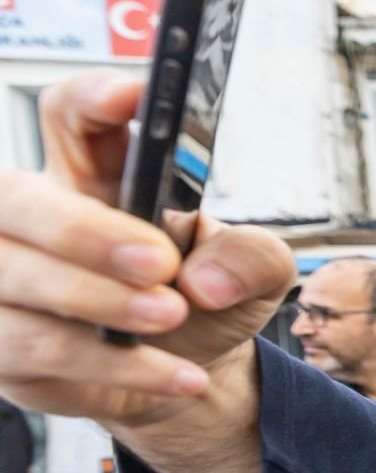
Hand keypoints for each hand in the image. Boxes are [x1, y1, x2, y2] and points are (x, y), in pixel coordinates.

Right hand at [0, 73, 296, 427]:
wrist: (194, 370)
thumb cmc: (209, 299)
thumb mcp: (255, 271)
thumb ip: (252, 257)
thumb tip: (206, 280)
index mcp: (94, 176)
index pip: (69, 116)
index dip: (90, 98)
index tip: (131, 97)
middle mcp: (35, 222)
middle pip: (13, 199)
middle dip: (80, 229)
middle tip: (159, 261)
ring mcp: (8, 284)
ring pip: (12, 279)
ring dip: (97, 302)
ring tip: (172, 316)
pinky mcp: (8, 349)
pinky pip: (38, 351)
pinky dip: (115, 367)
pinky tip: (180, 375)